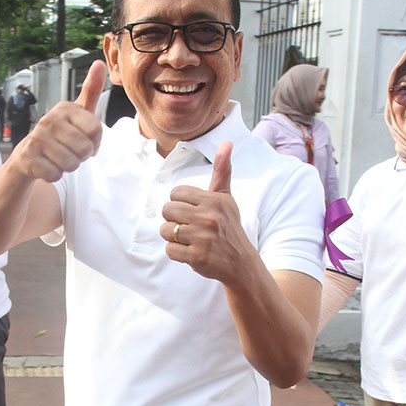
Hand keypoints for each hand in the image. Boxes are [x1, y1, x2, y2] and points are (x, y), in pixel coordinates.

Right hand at [9, 60, 105, 181]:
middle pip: (85, 149)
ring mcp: (36, 138)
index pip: (97, 130)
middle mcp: (48, 119)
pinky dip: (54, 175)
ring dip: (68, 167)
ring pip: (71, 164)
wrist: (27, 156)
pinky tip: (46, 166)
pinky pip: (56, 175)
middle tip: (69, 151)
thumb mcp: (77, 113)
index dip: (95, 142)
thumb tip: (99, 63)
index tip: (84, 140)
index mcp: (65, 108)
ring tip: (57, 158)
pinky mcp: (27, 157)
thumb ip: (90, 90)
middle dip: (81, 157)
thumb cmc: (60, 135)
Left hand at [161, 142, 254, 282]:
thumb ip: (222, 171)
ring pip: (165, 230)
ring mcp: (203, 237)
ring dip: (173, 237)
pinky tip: (190, 251)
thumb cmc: (229, 227)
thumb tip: (227, 143)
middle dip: (173, 219)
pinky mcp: (197, 256)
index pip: (176, 193)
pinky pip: (169, 250)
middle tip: (188, 227)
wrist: (240, 262)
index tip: (192, 212)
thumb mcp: (226, 198)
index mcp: (214, 200)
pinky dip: (176, 253)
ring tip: (189, 239)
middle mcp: (209, 217)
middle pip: (167, 210)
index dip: (180, 203)